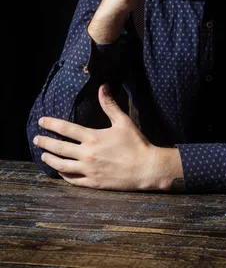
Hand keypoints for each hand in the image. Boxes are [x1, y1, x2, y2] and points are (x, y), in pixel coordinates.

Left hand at [34, 84, 180, 190]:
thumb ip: (109, 104)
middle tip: (36, 139)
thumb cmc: (136, 143)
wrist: (146, 168)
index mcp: (93, 137)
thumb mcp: (123, 121)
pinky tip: (60, 171)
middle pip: (59, 148)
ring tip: (43, 155)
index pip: (66, 129)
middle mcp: (87, 154)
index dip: (51, 124)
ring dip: (50, 159)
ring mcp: (89, 170)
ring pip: (62, 166)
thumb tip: (103, 86)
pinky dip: (63, 174)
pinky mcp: (93, 182)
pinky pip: (72, 179)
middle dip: (45, 142)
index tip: (41, 121)